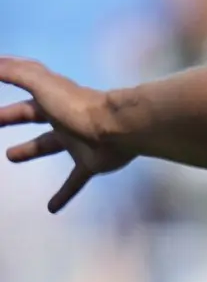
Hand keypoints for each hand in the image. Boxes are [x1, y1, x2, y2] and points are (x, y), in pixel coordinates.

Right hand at [0, 58, 130, 211]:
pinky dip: (64, 194)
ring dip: (30, 150)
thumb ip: (16, 73)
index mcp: (52, 99)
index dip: (7, 89)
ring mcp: (77, 141)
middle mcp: (63, 118)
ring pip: (49, 145)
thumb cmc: (79, 106)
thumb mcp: (42, 85)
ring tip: (11, 156)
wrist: (120, 128)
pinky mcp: (90, 163)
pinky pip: (74, 181)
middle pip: (32, 116)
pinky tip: (51, 208)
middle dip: (12, 117)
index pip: (23, 91)